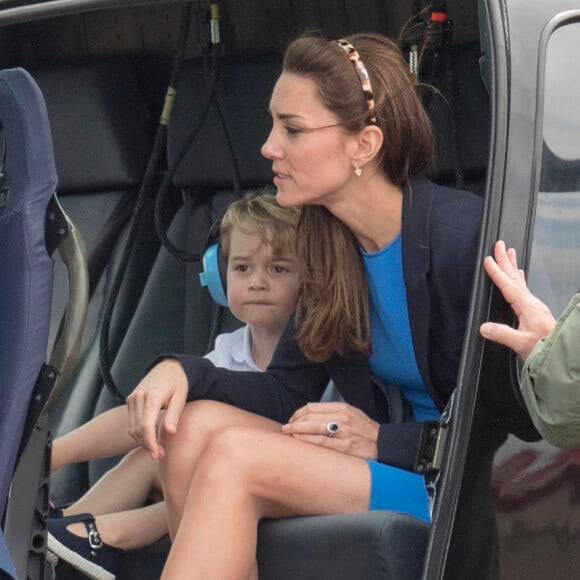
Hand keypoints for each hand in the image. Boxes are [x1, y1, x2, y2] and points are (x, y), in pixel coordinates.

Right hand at [126, 358, 188, 459]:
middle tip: (160, 455)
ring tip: (157, 449)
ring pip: (132, 428)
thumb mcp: (181, 397)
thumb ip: (174, 414)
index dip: (150, 443)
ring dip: (142, 441)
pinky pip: (131, 422)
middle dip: (147, 445)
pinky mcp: (130, 400)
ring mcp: (132, 398)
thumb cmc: (178, 383)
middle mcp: (138, 397)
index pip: (146, 426)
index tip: (157, 454)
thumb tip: (170, 432)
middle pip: (137, 429)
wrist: (167, 367)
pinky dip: (139, 433)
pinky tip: (150, 438)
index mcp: (152, 396)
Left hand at [281, 402, 379, 459]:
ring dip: (297, 430)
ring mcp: (343, 432)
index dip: (299, 413)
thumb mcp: (351, 414)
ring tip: (288, 433)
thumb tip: (310, 415)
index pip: (313, 407)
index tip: (292, 419)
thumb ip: (333, 413)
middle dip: (294, 421)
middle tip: (285, 427)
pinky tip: (298, 441)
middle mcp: (342, 417)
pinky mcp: (344, 446)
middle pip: (310, 416)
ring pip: (313, 427)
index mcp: (342, 407)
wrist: (383, 444)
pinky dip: (307, 440)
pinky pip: (321, 442)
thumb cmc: (364, 430)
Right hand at [480, 240, 555, 359]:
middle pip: (515, 277)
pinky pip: (524, 288)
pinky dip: (519, 278)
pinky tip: (519, 276)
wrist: (561, 356)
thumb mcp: (521, 343)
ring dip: (513, 266)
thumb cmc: (544, 349)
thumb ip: (502, 334)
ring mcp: (534, 306)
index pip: (508, 285)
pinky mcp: (535, 311)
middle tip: (500, 245)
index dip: (497, 272)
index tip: (488, 260)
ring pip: (520, 281)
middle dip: (506, 260)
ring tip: (510, 253)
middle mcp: (532, 303)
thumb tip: (484, 327)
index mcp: (527, 307)